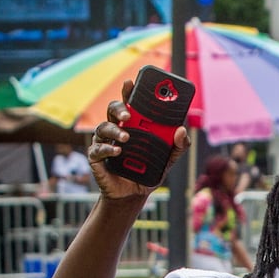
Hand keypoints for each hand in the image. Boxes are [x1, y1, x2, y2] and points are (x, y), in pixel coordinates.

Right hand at [87, 79, 189, 201]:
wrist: (134, 195)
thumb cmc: (148, 172)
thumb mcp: (168, 159)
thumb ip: (178, 146)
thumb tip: (181, 130)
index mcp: (133, 125)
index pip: (129, 103)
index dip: (128, 92)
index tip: (131, 82)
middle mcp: (117, 129)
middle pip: (113, 110)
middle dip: (119, 107)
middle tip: (129, 113)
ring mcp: (105, 142)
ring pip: (103, 128)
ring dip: (114, 129)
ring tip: (126, 137)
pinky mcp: (97, 158)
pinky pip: (97, 149)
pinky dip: (107, 149)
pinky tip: (117, 151)